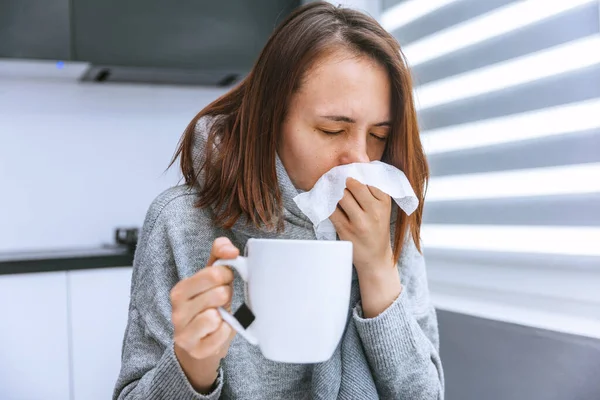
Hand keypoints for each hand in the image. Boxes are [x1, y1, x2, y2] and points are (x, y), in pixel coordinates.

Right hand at [171, 237, 238, 392]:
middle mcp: (177, 310)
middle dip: (226, 295)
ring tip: (218, 317)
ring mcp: (184, 332)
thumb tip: (231, 249)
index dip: (227, 276)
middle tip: (221, 301)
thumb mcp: (211, 279)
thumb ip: (219, 255)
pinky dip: (225, 332)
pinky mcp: (196, 349)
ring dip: (225, 315)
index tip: (224, 282)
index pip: (213, 273)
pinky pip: (221, 334)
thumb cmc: (208, 307)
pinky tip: (218, 331)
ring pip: (216, 315)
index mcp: (180, 290)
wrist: (200, 345)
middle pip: (218, 293)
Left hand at [330, 178, 400, 317]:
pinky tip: (326, 201)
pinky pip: (332, 211)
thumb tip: (357, 161)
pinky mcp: (346, 231)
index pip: (368, 178)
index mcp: (384, 201)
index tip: (346, 165)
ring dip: (334, 190)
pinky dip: (327, 204)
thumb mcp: (382, 208)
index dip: (355, 169)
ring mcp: (360, 222)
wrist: (376, 258)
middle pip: (353, 185)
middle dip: (342, 178)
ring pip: (341, 196)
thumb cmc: (377, 227)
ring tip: (330, 187)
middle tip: (335, 175)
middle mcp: (375, 211)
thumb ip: (371, 188)